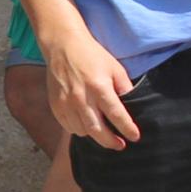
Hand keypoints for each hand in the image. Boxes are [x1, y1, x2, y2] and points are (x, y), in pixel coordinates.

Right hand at [40, 22, 141, 151]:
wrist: (62, 46)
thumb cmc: (92, 55)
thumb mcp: (115, 68)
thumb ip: (124, 88)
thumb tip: (132, 107)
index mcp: (99, 87)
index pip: (116, 115)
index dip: (127, 129)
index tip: (135, 137)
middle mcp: (81, 98)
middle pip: (98, 130)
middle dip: (111, 142)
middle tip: (120, 145)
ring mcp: (66, 103)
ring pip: (82, 131)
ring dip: (95, 135)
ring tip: (103, 132)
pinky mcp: (56, 105)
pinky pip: (68, 127)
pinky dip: (79, 129)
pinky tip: (86, 124)